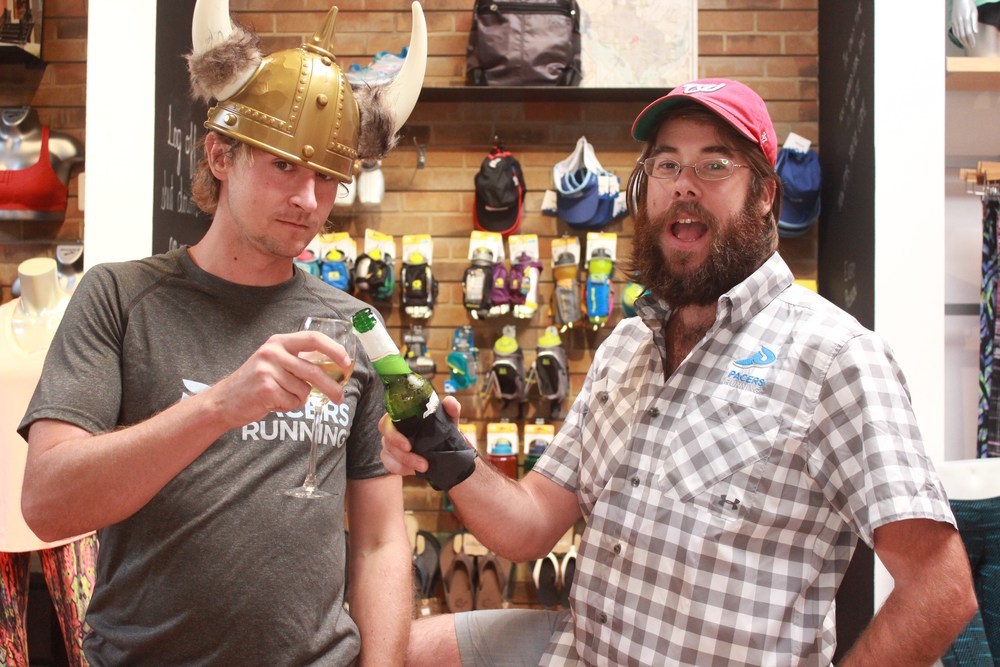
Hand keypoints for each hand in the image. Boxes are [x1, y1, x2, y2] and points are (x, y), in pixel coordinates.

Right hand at [209, 330, 352, 429]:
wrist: (224, 400)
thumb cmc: (256, 382)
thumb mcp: (274, 361)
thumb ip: (298, 360)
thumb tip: (335, 368)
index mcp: (278, 342)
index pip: (313, 339)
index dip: (333, 350)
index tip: (346, 362)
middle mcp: (273, 352)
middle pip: (314, 370)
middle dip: (331, 387)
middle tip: (339, 398)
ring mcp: (268, 370)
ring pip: (304, 390)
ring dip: (298, 399)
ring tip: (281, 396)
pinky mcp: (266, 388)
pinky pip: (294, 402)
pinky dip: (289, 406)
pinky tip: (274, 402)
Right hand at [379, 395, 462, 475]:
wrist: (445, 445)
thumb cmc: (441, 428)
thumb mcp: (448, 418)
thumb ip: (450, 408)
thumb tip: (449, 402)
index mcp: (400, 417)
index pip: (385, 423)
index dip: (393, 435)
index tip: (408, 446)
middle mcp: (392, 430)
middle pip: (387, 443)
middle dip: (404, 456)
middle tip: (423, 464)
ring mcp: (389, 446)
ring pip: (389, 456)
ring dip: (407, 464)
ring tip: (425, 468)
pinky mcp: (391, 459)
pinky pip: (391, 466)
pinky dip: (403, 469)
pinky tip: (415, 471)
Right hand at [952, 0, 978, 50]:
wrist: (960, 0)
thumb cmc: (969, 5)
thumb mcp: (974, 12)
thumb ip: (974, 22)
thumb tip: (975, 32)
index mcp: (966, 20)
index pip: (969, 33)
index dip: (971, 40)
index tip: (973, 45)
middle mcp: (959, 22)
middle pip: (962, 35)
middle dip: (966, 42)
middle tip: (969, 47)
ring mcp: (954, 22)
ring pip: (957, 34)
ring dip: (961, 41)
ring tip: (965, 45)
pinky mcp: (952, 22)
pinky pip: (954, 31)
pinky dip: (957, 37)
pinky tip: (960, 39)